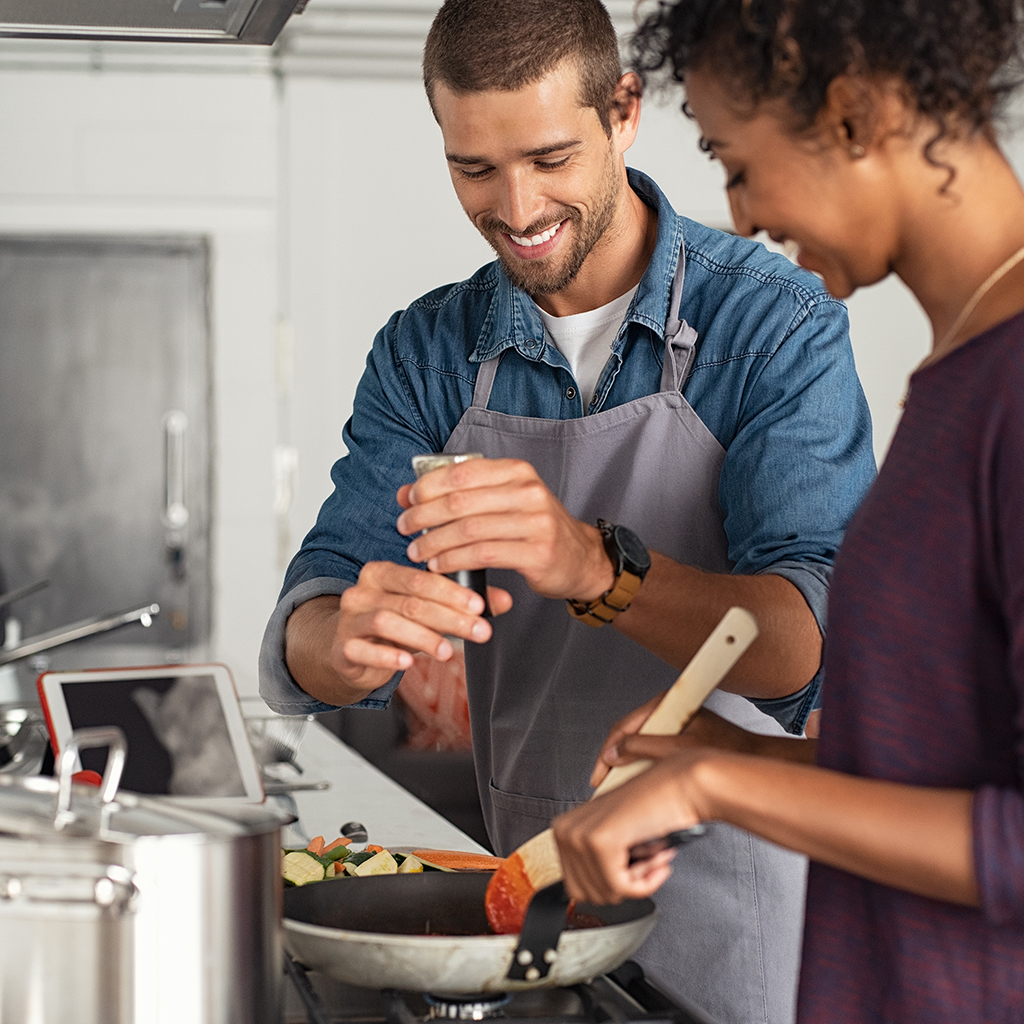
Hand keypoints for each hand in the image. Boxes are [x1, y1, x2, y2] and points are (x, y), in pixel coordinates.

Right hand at [285, 561, 511, 703]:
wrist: (348, 651)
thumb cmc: (393, 625)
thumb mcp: (427, 611)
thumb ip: (463, 604)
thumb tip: (505, 601)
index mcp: (383, 572)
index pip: (421, 578)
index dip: (453, 592)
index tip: (480, 606)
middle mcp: (362, 590)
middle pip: (410, 601)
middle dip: (449, 618)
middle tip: (479, 631)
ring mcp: (349, 619)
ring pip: (386, 622)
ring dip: (422, 636)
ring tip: (448, 651)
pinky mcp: (342, 647)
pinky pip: (361, 649)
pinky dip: (386, 656)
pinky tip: (407, 663)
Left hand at [395, 457, 613, 600]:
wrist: (580, 558)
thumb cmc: (533, 528)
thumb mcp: (501, 502)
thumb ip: (458, 495)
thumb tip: (407, 492)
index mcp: (517, 472)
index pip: (462, 472)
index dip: (428, 486)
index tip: (408, 502)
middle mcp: (528, 492)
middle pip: (461, 501)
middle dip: (424, 516)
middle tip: (404, 528)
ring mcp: (535, 522)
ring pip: (469, 529)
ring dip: (435, 542)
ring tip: (417, 552)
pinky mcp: (537, 552)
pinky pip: (483, 554)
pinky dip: (455, 560)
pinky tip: (439, 565)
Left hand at [554, 751, 709, 904]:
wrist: (679, 787)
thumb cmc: (654, 808)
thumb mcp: (613, 836)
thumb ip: (594, 862)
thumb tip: (596, 895)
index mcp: (563, 828)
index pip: (576, 887)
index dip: (610, 885)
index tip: (632, 869)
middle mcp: (565, 830)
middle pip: (588, 895)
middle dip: (623, 886)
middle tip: (647, 863)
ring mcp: (580, 836)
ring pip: (606, 893)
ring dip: (639, 882)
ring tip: (653, 857)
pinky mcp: (601, 842)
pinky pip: (621, 888)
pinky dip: (645, 884)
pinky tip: (658, 862)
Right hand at [591, 703, 759, 786]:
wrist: (754, 759)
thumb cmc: (728, 749)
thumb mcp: (677, 750)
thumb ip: (642, 749)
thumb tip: (615, 753)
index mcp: (667, 703)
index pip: (624, 725)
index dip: (608, 751)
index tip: (600, 772)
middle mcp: (668, 710)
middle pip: (629, 735)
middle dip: (614, 760)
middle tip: (604, 782)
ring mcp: (673, 724)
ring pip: (639, 744)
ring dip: (628, 765)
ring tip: (619, 785)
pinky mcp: (679, 737)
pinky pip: (652, 750)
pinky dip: (642, 767)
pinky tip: (639, 782)